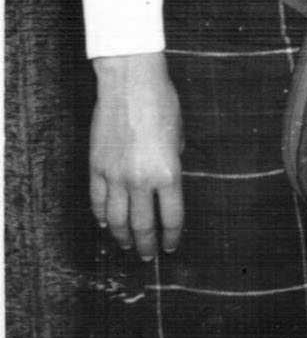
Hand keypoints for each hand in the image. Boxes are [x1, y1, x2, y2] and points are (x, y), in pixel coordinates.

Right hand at [90, 52, 183, 258]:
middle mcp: (141, 180)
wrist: (131, 82)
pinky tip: (106, 223)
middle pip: (143, 225)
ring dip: (123, 236)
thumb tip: (166, 181)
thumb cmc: (161, 102)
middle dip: (146, 245)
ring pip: (117, 220)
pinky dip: (101, 216)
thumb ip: (172, 162)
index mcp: (168, 173)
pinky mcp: (97, 166)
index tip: (171, 246)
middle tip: (147, 256)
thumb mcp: (178, 134)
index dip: (172, 236)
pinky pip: (97, 200)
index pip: (172, 217)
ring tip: (127, 244)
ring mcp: (116, 175)